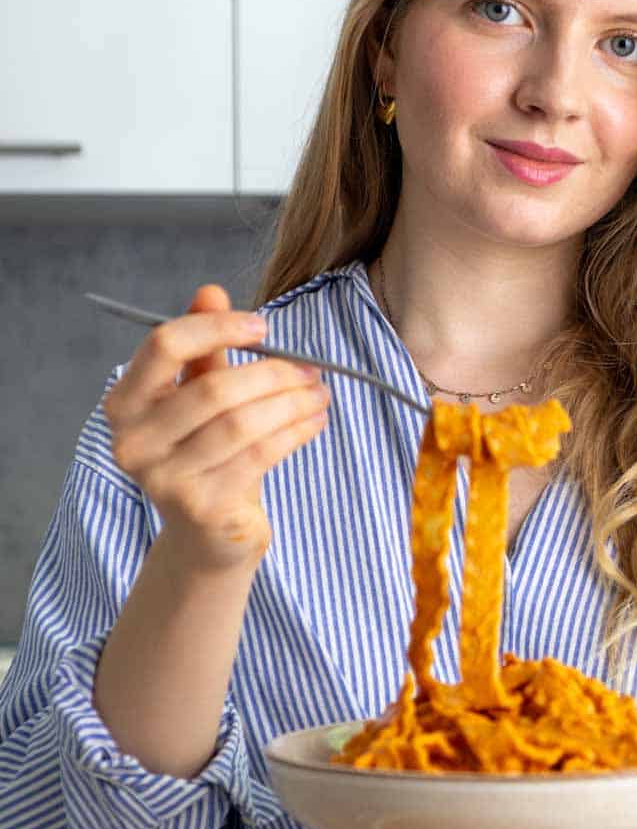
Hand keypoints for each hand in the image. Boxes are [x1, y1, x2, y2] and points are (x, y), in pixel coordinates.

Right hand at [104, 283, 330, 572]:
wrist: (207, 536)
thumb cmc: (205, 457)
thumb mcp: (199, 398)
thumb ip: (202, 349)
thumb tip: (210, 292)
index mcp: (124, 404)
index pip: (164, 347)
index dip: (216, 329)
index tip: (261, 326)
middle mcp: (133, 442)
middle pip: (211, 389)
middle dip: (271, 373)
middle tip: (310, 369)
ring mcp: (164, 479)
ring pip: (240, 424)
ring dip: (290, 403)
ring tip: (319, 393)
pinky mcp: (201, 507)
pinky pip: (259, 455)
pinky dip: (294, 432)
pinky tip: (314, 421)